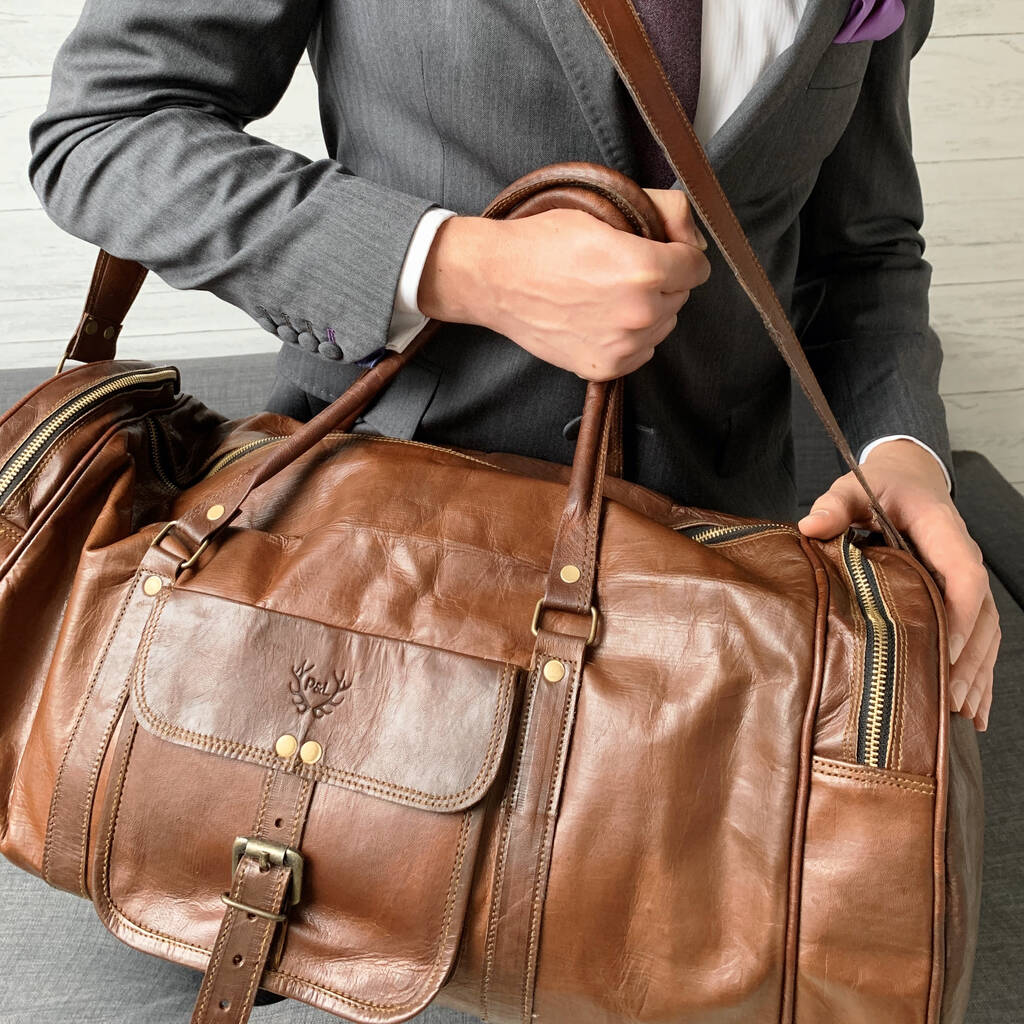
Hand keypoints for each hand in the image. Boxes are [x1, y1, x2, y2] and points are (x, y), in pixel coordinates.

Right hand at [416, 188, 711, 379]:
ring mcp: (622, 345)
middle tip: (622, 270)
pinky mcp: (605, 367)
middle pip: (680, 297)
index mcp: (645, 270)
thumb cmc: (544, 240)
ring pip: (662, 325)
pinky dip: (630, 337)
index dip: (680, 253)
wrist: (498, 279)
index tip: (660, 250)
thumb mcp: (605, 207)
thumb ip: (666, 211)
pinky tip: (601, 318)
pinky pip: (641, 351)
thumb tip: (697, 241)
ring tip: (608, 294)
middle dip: (662, 281)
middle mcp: (638, 313)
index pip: (697, 266)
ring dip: (647, 310)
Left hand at [798, 440, 998, 730]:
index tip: (944, 649)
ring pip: (985, 631)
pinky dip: (977, 671)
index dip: (960, 613)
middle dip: (967, 659)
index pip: (964, 574)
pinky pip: (979, 636)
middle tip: (945, 699)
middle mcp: (963, 556)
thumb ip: (834, 505)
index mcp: (943, 529)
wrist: (906, 478)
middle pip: (981, 614)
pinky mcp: (959, 596)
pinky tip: (972, 709)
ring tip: (960, 713)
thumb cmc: (879, 486)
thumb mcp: (852, 487)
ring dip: (975, 673)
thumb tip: (811, 525)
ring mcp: (964, 578)